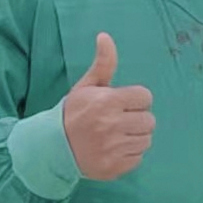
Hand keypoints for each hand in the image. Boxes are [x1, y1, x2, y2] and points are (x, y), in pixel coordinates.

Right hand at [60, 33, 154, 179]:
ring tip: (117, 135)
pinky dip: (129, 154)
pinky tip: (114, 149)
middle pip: (149, 120)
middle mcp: (112, 125)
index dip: (135, 100)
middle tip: (119, 120)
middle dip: (137, 118)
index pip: (145, 97)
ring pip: (146, 140)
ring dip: (135, 136)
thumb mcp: (86, 86)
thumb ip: (103, 63)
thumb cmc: (73, 113)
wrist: (52, 147)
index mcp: (107, 102)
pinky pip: (138, 158)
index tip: (122, 103)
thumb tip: (105, 36)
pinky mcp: (115, 166)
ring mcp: (114, 148)